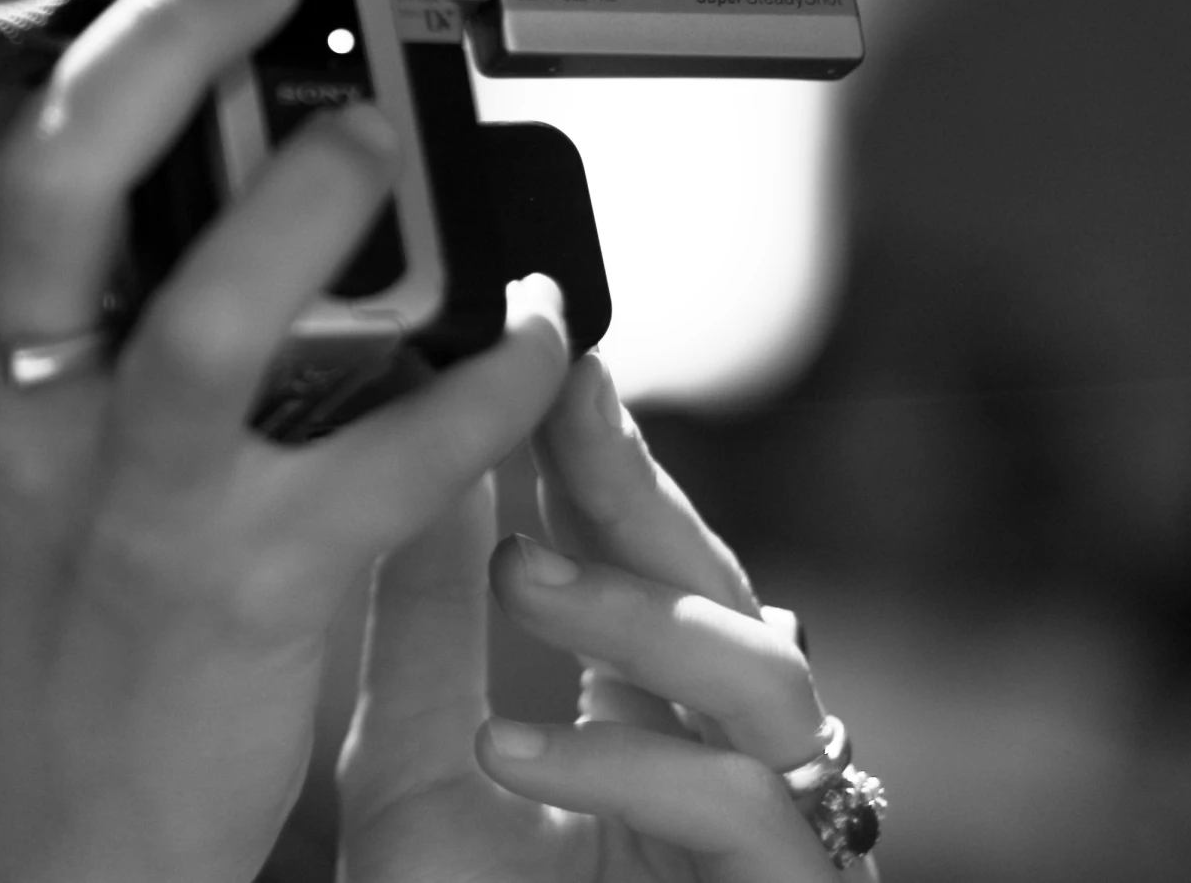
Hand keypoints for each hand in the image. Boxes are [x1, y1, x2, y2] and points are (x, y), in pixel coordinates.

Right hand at [0, 0, 574, 882]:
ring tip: (382, 138)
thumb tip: (178, 89)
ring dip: (306, 211)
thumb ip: (77, 269)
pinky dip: (476, 387)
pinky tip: (537, 325)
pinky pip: (378, 470)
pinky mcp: (239, 589)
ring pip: (201, 325)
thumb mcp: (18, 413)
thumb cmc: (58, 585)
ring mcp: (124, 496)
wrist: (58, 817)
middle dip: (153, 45)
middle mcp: (23, 393)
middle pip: (54, 182)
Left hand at [337, 349, 862, 882]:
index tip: (545, 359)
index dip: (600, 453)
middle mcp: (729, 755)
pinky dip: (623, 764)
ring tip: (514, 573)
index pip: (646, 552)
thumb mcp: (414, 758)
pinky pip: (738, 806)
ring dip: (637, 609)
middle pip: (718, 584)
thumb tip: (430, 452)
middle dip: (636, 483)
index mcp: (655, 713)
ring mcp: (775, 830)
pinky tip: (501, 744)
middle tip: (551, 396)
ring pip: (765, 675)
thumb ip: (424, 624)